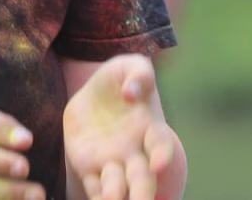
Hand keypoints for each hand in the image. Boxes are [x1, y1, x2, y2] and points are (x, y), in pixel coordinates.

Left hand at [64, 56, 178, 199]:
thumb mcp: (129, 66)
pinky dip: (96, 199)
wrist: (92, 95)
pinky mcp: (89, 167)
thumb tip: (131, 93)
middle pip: (143, 179)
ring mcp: (112, 162)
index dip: (162, 155)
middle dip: (143, 193)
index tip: (158, 164)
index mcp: (149, 128)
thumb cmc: (118, 79)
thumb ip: (138, 74)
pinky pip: (94, 188)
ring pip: (118, 189)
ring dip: (117, 199)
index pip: (160, 145)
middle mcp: (134, 152)